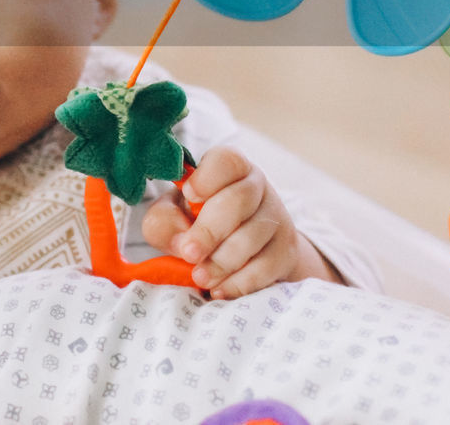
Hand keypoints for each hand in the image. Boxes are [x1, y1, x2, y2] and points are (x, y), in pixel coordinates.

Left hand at [140, 146, 340, 297]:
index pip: (225, 160)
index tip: (189, 195)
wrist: (241, 251)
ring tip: (200, 277)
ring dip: (221, 262)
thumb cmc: (196, 223)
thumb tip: (181, 242)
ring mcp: (276, 217)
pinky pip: (265, 267)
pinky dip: (239, 282)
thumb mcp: (171, 216)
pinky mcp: (286, 251)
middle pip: (238, 201)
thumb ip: (164, 221)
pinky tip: (219, 289)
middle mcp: (256, 186)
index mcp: (227, 167)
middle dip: (209, 232)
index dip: (207, 178)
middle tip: (189, 254)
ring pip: (251, 237)